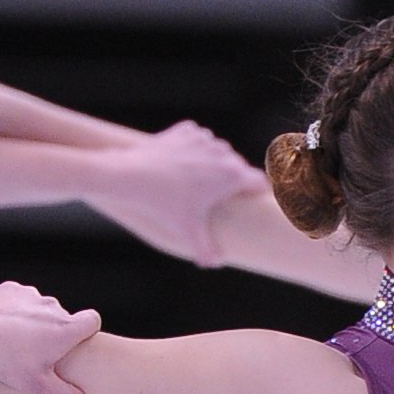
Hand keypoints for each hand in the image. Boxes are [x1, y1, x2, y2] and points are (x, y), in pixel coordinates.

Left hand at [0, 282, 99, 393]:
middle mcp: (53, 307)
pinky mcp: (11, 289)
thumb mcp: (37, 385)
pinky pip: (21, 299)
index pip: (93, 320)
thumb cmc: (6, 359)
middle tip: (39, 353)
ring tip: (17, 341)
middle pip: (64, 317)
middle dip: (56, 332)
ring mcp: (31, 295)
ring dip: (35, 321)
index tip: (78, 342)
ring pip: (41, 308)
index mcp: (65, 329)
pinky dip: (16, 310)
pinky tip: (3, 326)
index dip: (89, 330)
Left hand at [94, 121, 269, 267]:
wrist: (134, 175)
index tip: (255, 200)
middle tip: (223, 196)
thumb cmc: (165, 205)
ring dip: (215, 163)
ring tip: (202, 181)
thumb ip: (206, 251)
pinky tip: (185, 164)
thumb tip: (215, 263)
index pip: (259, 182)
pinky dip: (196, 150)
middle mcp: (223, 152)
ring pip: (219, 152)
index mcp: (232, 175)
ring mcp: (205, 138)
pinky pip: (200, 141)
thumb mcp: (188, 232)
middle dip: (233, 179)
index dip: (259, 193)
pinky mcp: (187, 130)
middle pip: (238, 166)